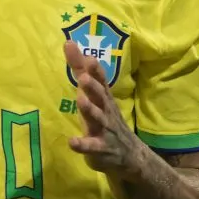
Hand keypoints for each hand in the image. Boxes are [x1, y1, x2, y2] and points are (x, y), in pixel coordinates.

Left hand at [65, 40, 144, 178]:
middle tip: (83, 78)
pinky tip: (72, 142)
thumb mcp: (93, 93)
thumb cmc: (105, 117)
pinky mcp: (100, 149)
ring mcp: (105, 130)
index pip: (101, 80)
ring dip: (90, 110)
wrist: (130, 155)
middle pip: (101, 97)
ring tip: (80, 101)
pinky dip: (82, 145)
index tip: (88, 58)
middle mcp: (106, 110)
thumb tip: (68, 43)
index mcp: (104, 97)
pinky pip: (91, 147)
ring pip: (98, 119)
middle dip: (93, 87)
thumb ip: (80, 69)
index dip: (95, 70)